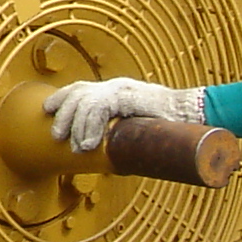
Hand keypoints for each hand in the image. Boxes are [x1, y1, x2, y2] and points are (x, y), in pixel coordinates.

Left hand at [44, 78, 204, 153]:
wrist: (195, 115)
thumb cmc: (171, 126)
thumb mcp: (138, 128)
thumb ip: (120, 134)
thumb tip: (105, 156)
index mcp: (116, 91)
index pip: (82, 89)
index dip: (62, 98)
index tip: (47, 110)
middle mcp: (115, 86)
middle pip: (78, 92)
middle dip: (64, 113)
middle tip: (56, 136)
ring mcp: (122, 88)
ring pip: (85, 100)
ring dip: (76, 124)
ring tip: (75, 146)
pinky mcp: (128, 95)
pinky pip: (99, 108)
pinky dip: (90, 126)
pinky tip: (88, 143)